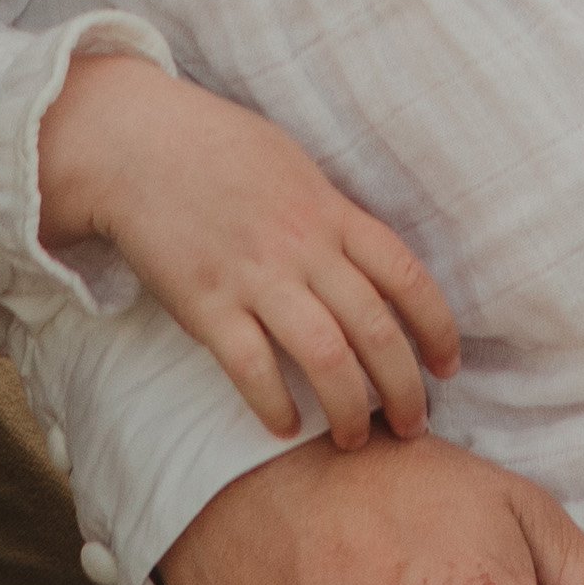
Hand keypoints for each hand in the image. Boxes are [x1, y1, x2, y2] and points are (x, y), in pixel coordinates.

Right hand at [42, 51, 464, 444]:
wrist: (135, 143)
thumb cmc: (216, 149)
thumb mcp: (293, 166)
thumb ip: (332, 217)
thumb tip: (367, 264)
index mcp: (330, 211)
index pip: (406, 276)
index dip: (437, 328)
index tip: (448, 367)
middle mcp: (303, 245)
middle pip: (376, 328)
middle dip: (404, 388)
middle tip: (412, 425)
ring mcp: (254, 275)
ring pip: (326, 356)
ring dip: (348, 409)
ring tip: (354, 441)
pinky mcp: (205, 302)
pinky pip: (251, 367)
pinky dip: (273, 404)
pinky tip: (283, 427)